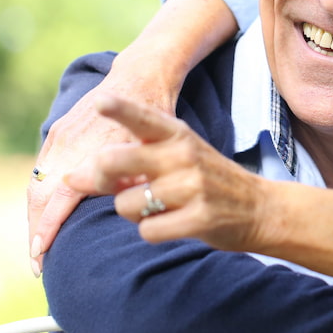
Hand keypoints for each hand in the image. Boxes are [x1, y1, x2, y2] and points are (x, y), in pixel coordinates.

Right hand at [28, 67, 177, 275]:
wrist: (141, 77)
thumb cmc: (153, 117)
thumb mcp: (148, 149)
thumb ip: (129, 177)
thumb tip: (121, 205)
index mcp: (85, 153)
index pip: (57, 201)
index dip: (47, 231)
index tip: (40, 258)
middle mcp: (65, 146)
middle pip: (38, 198)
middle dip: (35, 231)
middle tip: (38, 262)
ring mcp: (59, 138)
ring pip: (36, 184)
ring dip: (35, 215)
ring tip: (39, 244)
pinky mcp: (59, 131)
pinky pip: (41, 169)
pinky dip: (40, 194)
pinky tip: (45, 212)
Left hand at [69, 94, 271, 250]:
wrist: (260, 209)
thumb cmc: (206, 181)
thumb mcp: (178, 156)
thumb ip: (132, 160)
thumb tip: (73, 177)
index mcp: (177, 134)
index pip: (143, 118)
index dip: (119, 109)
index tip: (100, 101)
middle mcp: (184, 155)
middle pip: (115, 161)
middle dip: (99, 177)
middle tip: (106, 185)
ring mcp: (193, 187)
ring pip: (125, 204)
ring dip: (131, 212)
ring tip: (156, 209)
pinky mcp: (200, 218)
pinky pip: (147, 230)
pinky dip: (151, 232)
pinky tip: (171, 224)